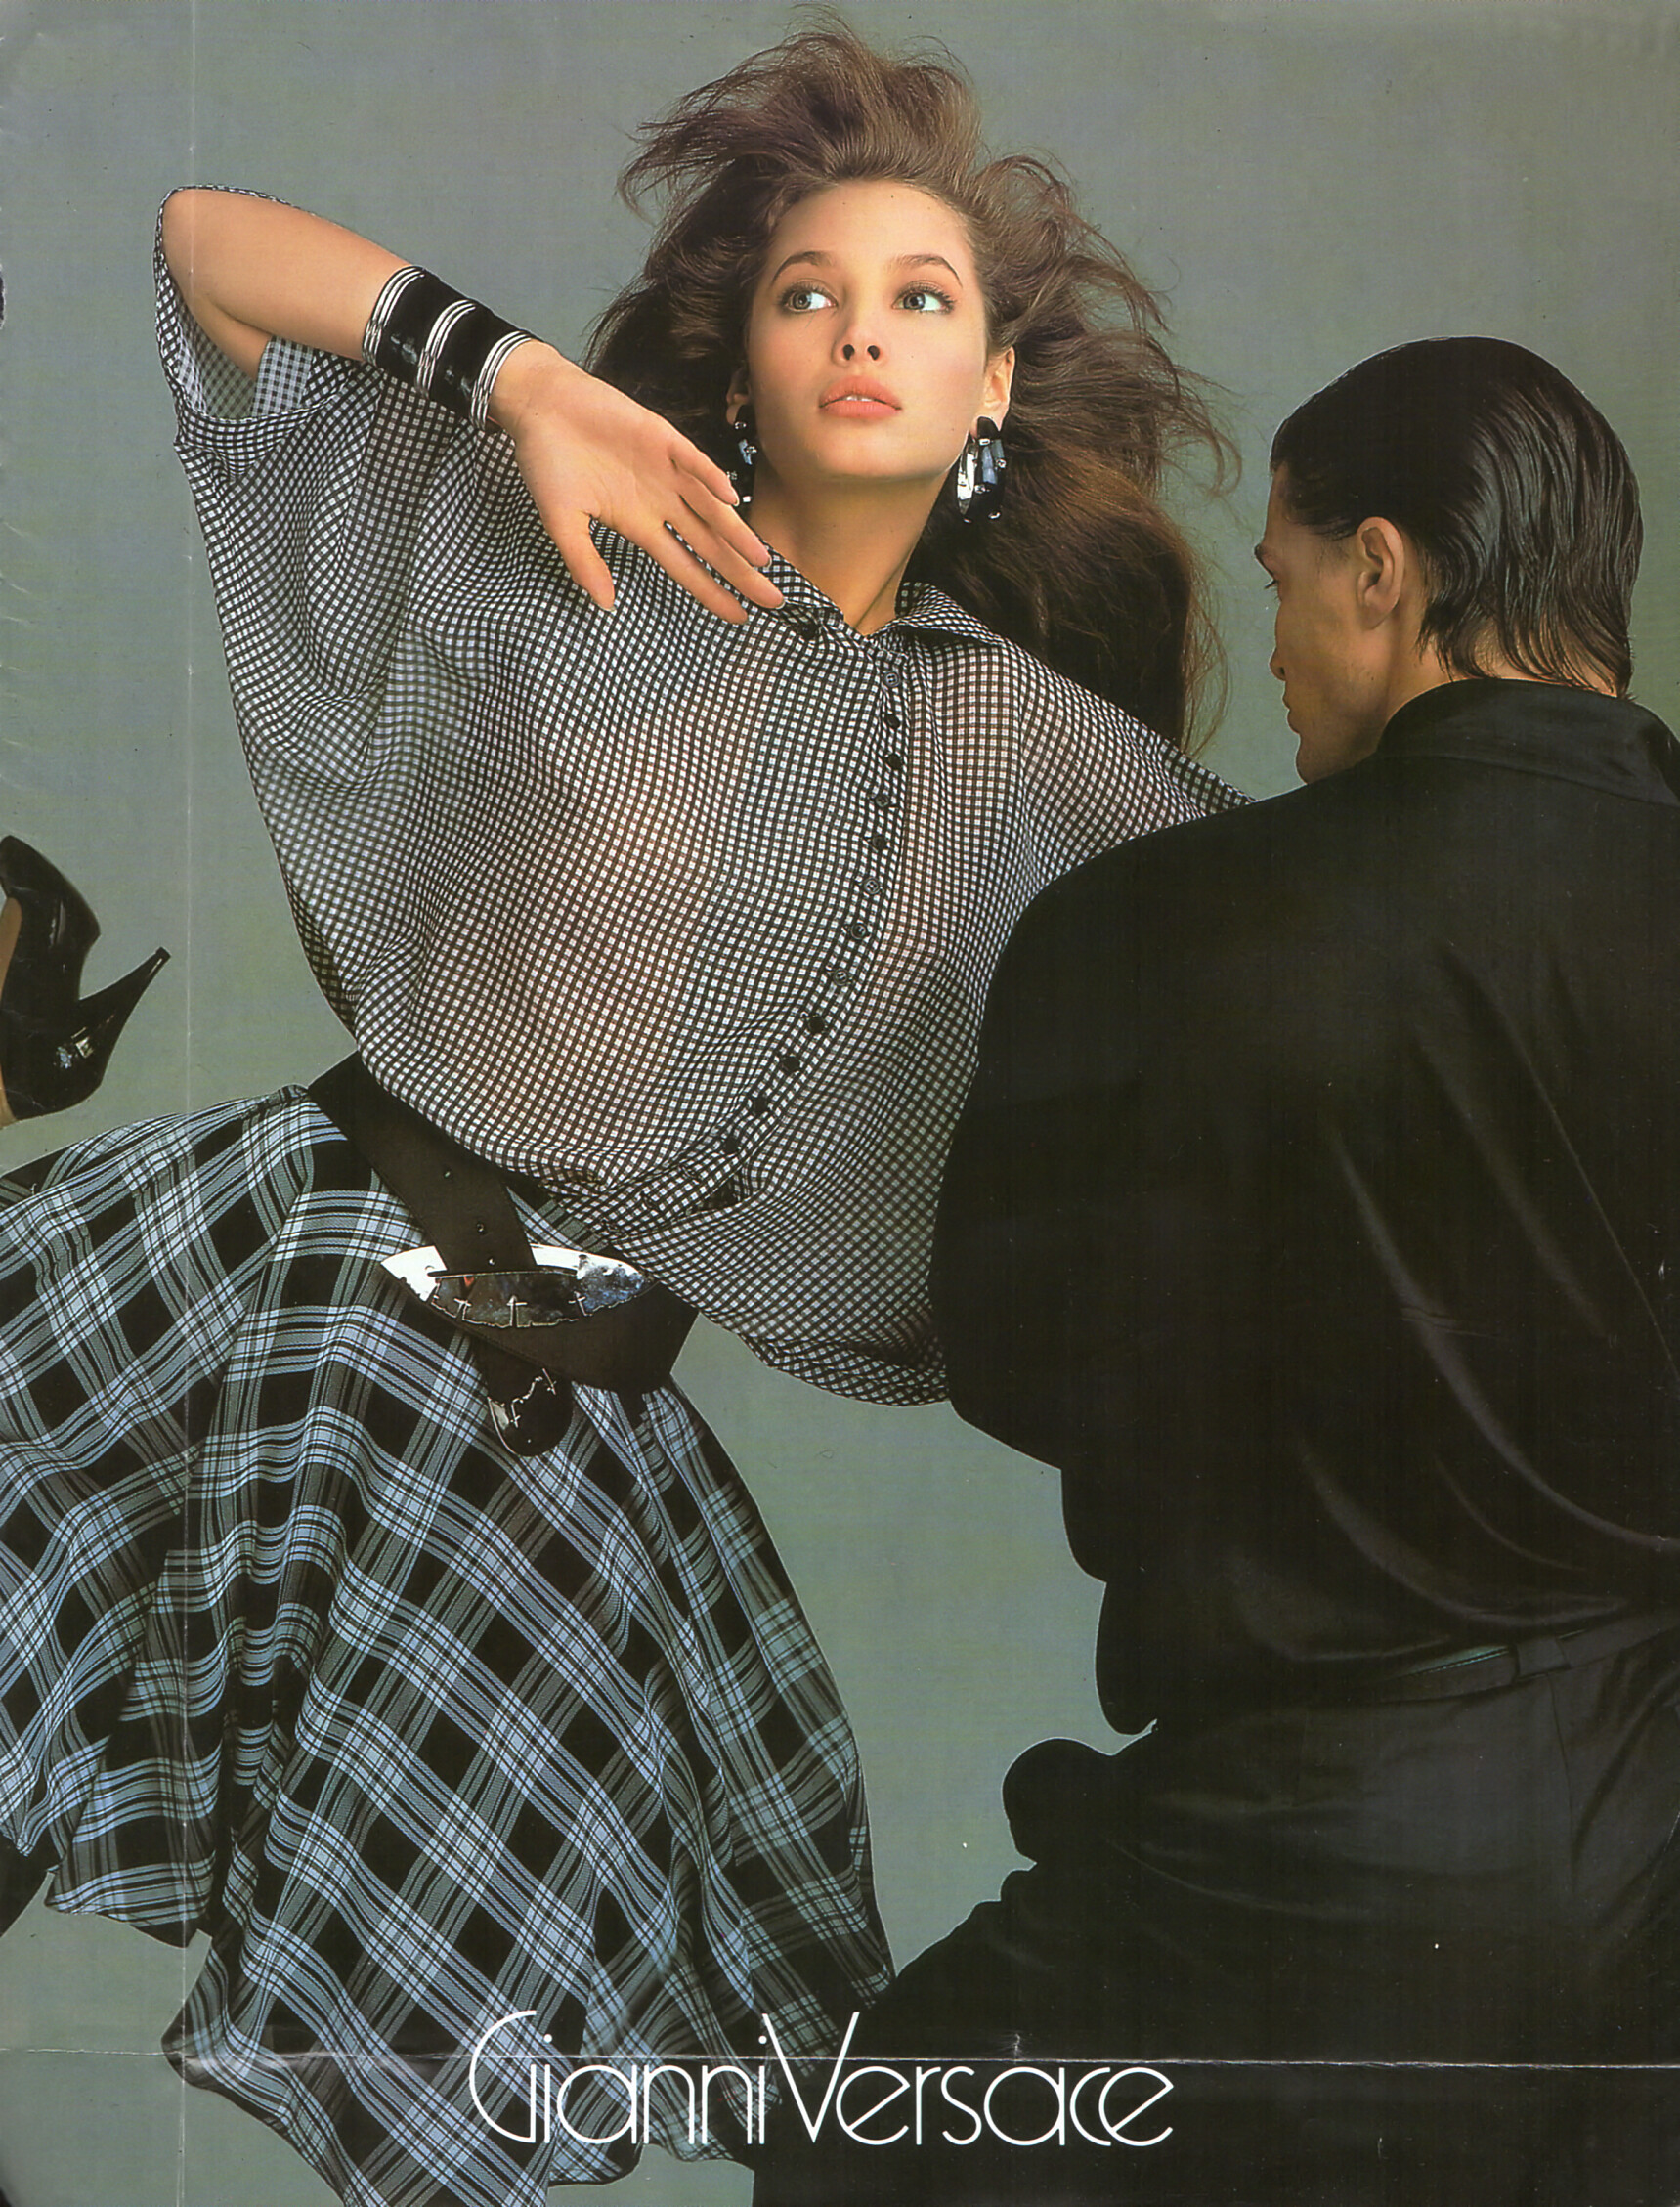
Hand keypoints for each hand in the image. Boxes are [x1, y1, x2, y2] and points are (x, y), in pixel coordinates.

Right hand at [490, 343, 781, 623]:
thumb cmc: (549, 463)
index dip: (711, 591)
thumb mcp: (561, 521)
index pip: (685, 566)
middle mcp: (660, 502)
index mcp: (639, 524)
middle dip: (739, 572)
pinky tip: (730, 500)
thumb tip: (604, 605)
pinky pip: (692, 461)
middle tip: (773, 600)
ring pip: (710, 507)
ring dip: (736, 533)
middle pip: (709, 543)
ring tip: (762, 561)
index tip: (739, 616)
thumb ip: (583, 562)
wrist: (542, 406)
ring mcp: (665, 470)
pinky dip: (710, 478)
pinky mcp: (661, 437)